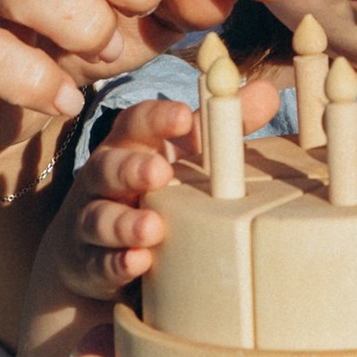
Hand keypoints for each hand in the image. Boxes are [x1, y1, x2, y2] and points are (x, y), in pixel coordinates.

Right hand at [46, 102, 200, 303]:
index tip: (183, 116)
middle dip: (132, 168)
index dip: (156, 118)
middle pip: (109, 166)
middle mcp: (103, 179)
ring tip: (153, 228)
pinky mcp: (89, 263)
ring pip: (100, 217)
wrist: (94, 249)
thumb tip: (267, 93)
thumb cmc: (152, 190)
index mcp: (128, 146)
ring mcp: (91, 220)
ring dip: (125, 223)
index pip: (135, 123)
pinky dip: (118, 263)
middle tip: (160, 172)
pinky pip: (99, 263)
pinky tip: (137, 263)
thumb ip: (219, 129)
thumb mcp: (182, 157)